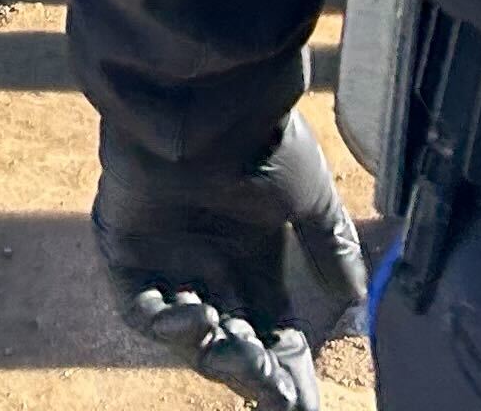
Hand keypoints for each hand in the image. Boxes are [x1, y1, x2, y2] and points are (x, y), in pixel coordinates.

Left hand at [93, 118, 366, 408]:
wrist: (209, 101)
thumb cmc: (260, 139)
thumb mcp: (309, 194)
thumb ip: (329, 245)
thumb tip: (356, 299)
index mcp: (254, 256)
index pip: (272, 330)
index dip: (287, 369)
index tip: (303, 406)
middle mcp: (210, 264)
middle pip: (233, 342)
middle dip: (253, 373)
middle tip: (274, 393)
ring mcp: (166, 261)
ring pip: (189, 334)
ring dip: (213, 351)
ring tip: (234, 348)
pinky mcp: (124, 251)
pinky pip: (139, 307)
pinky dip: (165, 320)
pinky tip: (195, 315)